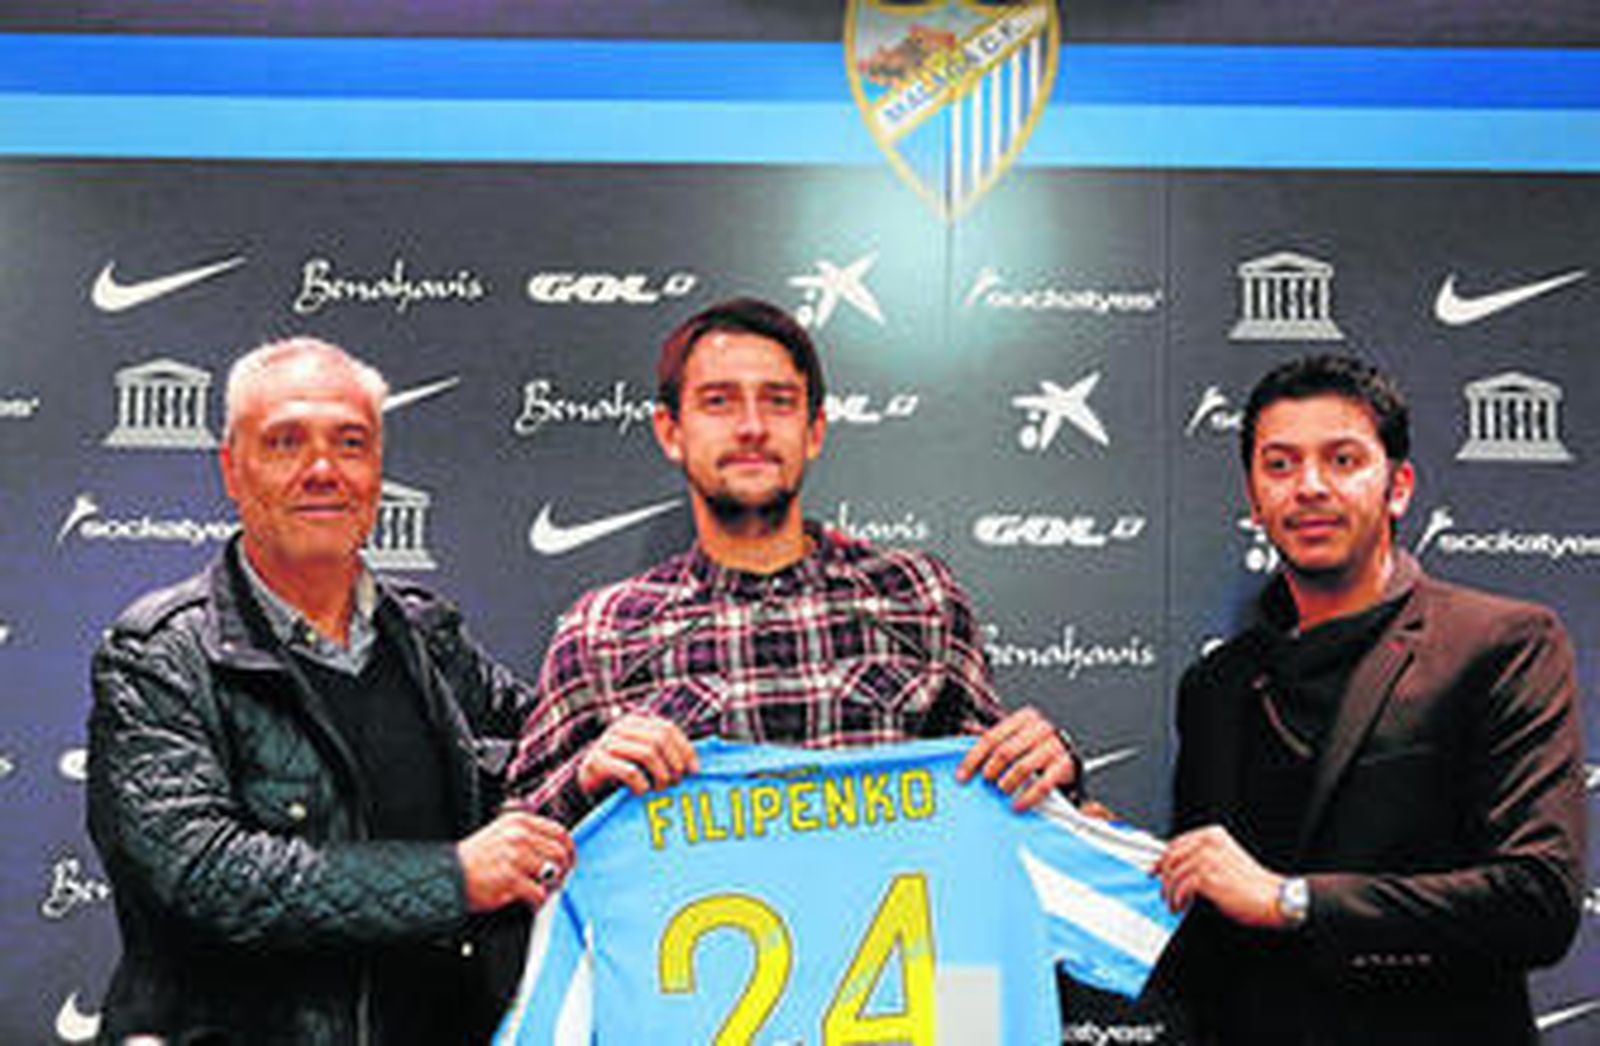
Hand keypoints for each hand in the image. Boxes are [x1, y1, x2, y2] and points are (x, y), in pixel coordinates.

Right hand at [457, 810, 575, 912]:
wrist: (448, 874)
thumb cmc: (473, 859)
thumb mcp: (501, 833)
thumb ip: (527, 835)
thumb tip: (554, 848)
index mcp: (519, 822)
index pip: (559, 831)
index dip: (569, 848)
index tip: (569, 860)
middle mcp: (520, 836)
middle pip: (560, 852)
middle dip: (563, 869)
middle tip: (557, 879)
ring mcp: (516, 857)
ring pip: (554, 872)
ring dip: (551, 885)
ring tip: (541, 890)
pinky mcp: (511, 879)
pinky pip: (539, 893)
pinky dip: (538, 901)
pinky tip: (530, 901)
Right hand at [576, 713, 698, 797]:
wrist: (584, 784)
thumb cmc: (619, 772)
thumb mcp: (642, 758)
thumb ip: (663, 754)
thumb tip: (694, 768)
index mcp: (634, 722)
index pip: (668, 729)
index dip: (685, 750)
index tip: (694, 771)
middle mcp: (619, 728)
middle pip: (659, 740)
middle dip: (673, 764)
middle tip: (675, 782)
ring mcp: (606, 743)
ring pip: (647, 753)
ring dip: (660, 775)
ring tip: (660, 788)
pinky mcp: (597, 763)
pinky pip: (629, 771)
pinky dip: (641, 784)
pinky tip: (641, 791)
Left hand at [955, 706, 1077, 810]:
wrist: (1069, 752)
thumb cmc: (1036, 745)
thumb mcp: (1015, 735)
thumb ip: (992, 739)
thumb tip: (959, 741)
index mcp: (1022, 719)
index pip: (990, 738)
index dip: (973, 759)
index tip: (962, 776)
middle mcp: (1039, 729)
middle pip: (1005, 751)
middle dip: (991, 770)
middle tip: (985, 782)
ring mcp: (1053, 746)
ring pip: (1023, 767)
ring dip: (1007, 783)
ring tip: (1002, 790)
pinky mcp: (1065, 765)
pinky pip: (1043, 784)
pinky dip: (1027, 797)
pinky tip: (1018, 805)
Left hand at [1154, 824, 1286, 928]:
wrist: (1273, 897)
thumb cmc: (1253, 885)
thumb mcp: (1224, 861)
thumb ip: (1201, 859)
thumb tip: (1174, 868)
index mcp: (1212, 835)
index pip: (1176, 843)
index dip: (1162, 859)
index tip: (1155, 870)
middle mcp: (1208, 843)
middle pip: (1170, 857)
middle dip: (1162, 877)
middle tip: (1162, 892)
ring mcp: (1207, 858)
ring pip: (1172, 874)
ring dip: (1169, 893)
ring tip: (1173, 904)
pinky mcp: (1207, 876)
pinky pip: (1180, 887)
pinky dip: (1177, 899)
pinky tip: (1180, 906)